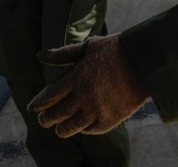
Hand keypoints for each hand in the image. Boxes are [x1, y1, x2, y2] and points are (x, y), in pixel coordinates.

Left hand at [30, 35, 148, 136]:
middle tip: (42, 120)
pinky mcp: (110, 119)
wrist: (145, 60)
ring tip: (59, 130)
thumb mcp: (88, 46)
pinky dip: (83, 129)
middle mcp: (83, 96)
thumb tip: (39, 56)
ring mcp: (96, 110)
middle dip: (46, 119)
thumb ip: (63, 54)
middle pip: (56, 114)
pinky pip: (90, 130)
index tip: (32, 108)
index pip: (48, 96)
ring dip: (62, 130)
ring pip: (71, 127)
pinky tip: (80, 127)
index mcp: (76, 77)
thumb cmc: (116, 49)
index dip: (38, 104)